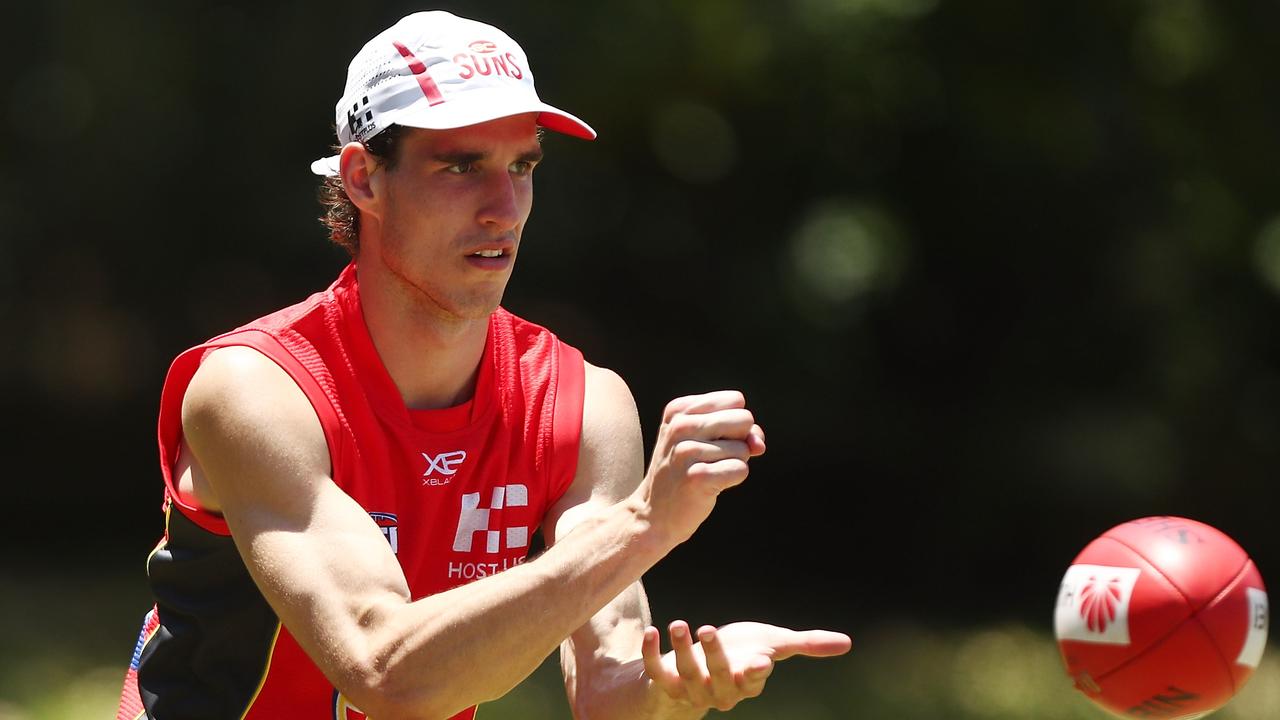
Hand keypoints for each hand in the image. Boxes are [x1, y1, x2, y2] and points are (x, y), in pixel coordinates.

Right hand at [636, 391, 766, 547]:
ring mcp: (686, 452)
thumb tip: (759, 445)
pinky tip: (711, 485)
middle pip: (744, 419)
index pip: (736, 400)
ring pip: (744, 448)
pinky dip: (734, 479)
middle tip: (712, 459)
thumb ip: (740, 431)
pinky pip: (741, 469)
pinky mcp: (697, 478)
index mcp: (678, 410)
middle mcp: (680, 426)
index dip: (735, 423)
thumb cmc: (686, 471)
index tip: (714, 440)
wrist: (655, 513)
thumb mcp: (705, 440)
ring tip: (706, 473)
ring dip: (733, 464)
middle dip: (739, 442)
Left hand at [641, 620, 851, 711]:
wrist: (701, 663)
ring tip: (678, 624)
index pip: (752, 682)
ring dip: (681, 651)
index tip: (759, 660)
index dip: (754, 673)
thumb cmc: (744, 652)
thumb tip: (848, 643)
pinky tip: (651, 632)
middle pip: (717, 678)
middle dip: (714, 656)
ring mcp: (689, 687)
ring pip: (685, 675)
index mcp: (746, 683)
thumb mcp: (774, 643)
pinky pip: (653, 672)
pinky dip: (649, 654)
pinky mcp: (663, 680)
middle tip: (708, 629)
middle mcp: (718, 690)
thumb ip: (808, 644)